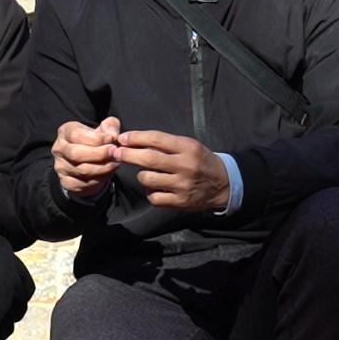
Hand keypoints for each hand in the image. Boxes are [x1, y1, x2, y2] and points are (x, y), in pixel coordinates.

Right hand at [53, 116, 121, 198]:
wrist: (87, 162)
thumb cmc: (95, 142)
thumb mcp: (103, 130)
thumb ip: (110, 126)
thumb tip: (113, 134)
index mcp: (65, 132)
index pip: (76, 135)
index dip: (96, 138)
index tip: (111, 139)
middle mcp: (59, 149)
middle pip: (76, 153)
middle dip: (99, 154)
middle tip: (114, 152)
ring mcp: (61, 167)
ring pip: (82, 170)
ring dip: (103, 167)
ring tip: (115, 162)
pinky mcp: (66, 182)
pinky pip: (84, 184)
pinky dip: (99, 179)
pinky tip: (108, 173)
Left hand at [114, 130, 229, 210]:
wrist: (223, 184)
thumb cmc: (200, 161)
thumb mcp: (189, 146)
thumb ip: (166, 144)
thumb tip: (135, 141)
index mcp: (187, 147)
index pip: (157, 139)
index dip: (136, 138)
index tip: (122, 138)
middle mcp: (185, 165)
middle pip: (148, 159)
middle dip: (128, 155)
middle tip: (115, 152)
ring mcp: (182, 185)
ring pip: (147, 179)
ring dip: (141, 175)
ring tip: (147, 173)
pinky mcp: (180, 202)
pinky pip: (154, 197)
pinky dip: (150, 192)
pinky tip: (156, 188)